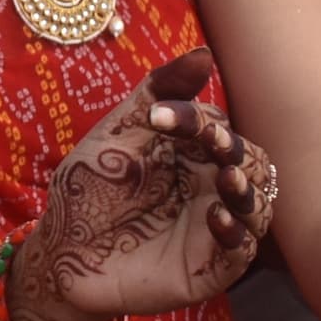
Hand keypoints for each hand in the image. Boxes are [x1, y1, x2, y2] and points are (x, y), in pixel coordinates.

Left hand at [10, 50, 276, 320]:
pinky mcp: (210, 266)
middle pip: (253, 163)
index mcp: (194, 153)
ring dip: (248, 190)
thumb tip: (205, 54)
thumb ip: (158, 92)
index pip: (219, 128)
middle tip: (213, 143)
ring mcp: (215, 227)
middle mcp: (212, 186)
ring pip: (258, 206)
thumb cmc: (89, 186)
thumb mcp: (118, 133)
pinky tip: (216, 218)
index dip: (199, 119)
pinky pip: (241, 251)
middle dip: (238, 150)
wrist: (61, 249)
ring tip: (226, 178)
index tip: (160, 117)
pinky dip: (236, 233)